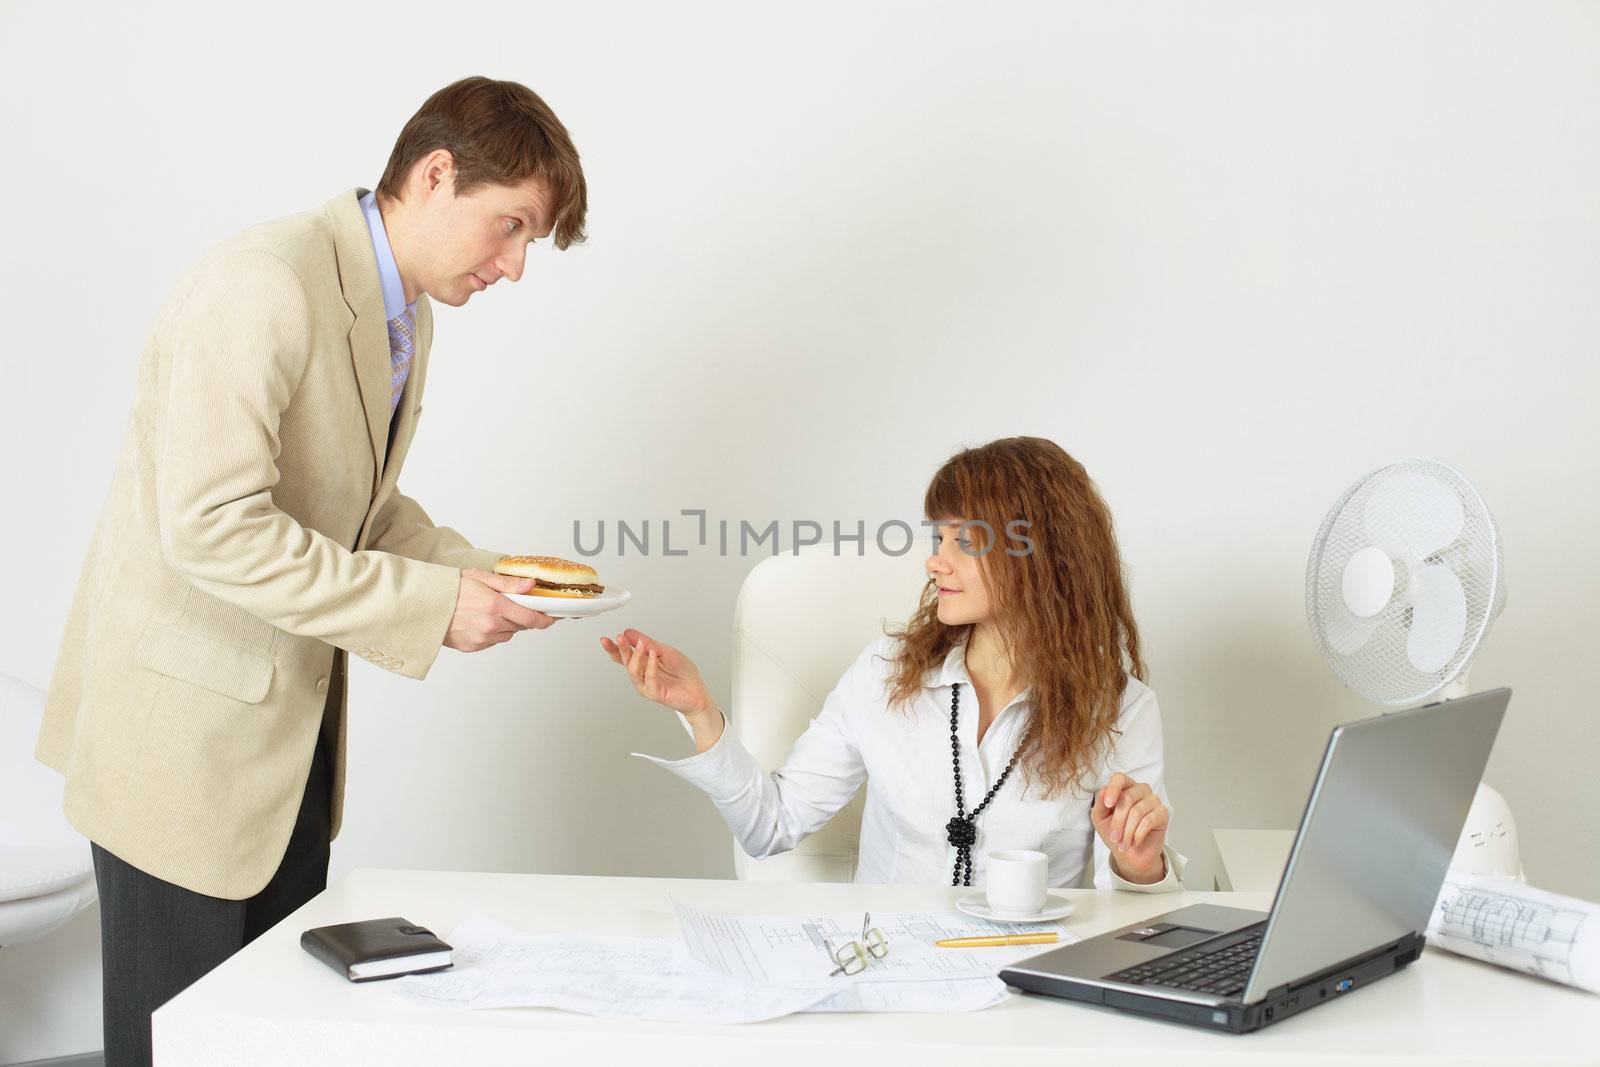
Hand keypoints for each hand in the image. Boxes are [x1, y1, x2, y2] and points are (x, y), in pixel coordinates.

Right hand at [444, 568, 559, 651]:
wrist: (424, 605)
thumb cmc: (450, 588)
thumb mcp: (481, 578)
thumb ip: (509, 584)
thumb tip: (531, 586)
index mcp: (495, 606)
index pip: (530, 618)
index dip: (544, 619)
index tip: (551, 618)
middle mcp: (491, 626)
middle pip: (519, 626)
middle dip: (520, 616)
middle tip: (508, 605)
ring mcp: (482, 639)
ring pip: (507, 634)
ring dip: (506, 625)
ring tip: (488, 611)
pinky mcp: (473, 647)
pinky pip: (492, 641)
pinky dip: (492, 633)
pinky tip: (478, 621)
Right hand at [599, 628, 716, 719]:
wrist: (697, 690)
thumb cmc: (682, 672)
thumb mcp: (664, 651)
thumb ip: (647, 643)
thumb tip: (630, 633)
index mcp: (642, 664)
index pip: (624, 656)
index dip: (613, 648)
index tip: (605, 639)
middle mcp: (642, 675)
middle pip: (626, 662)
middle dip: (621, 649)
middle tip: (619, 638)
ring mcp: (646, 685)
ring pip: (634, 671)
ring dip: (636, 656)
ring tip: (641, 644)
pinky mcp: (655, 693)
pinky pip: (649, 679)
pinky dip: (650, 666)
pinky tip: (652, 655)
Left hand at [1091, 772, 1168, 882]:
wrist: (1130, 854)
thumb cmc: (1115, 832)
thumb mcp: (1100, 818)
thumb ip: (1100, 803)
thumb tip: (1104, 790)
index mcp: (1124, 787)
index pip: (1119, 778)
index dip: (1113, 789)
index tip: (1107, 804)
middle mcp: (1140, 790)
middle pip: (1127, 797)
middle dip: (1118, 821)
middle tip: (1114, 837)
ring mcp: (1153, 800)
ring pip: (1137, 811)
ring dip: (1127, 831)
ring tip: (1123, 843)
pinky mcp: (1163, 813)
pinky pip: (1148, 821)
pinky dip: (1138, 834)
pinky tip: (1135, 841)